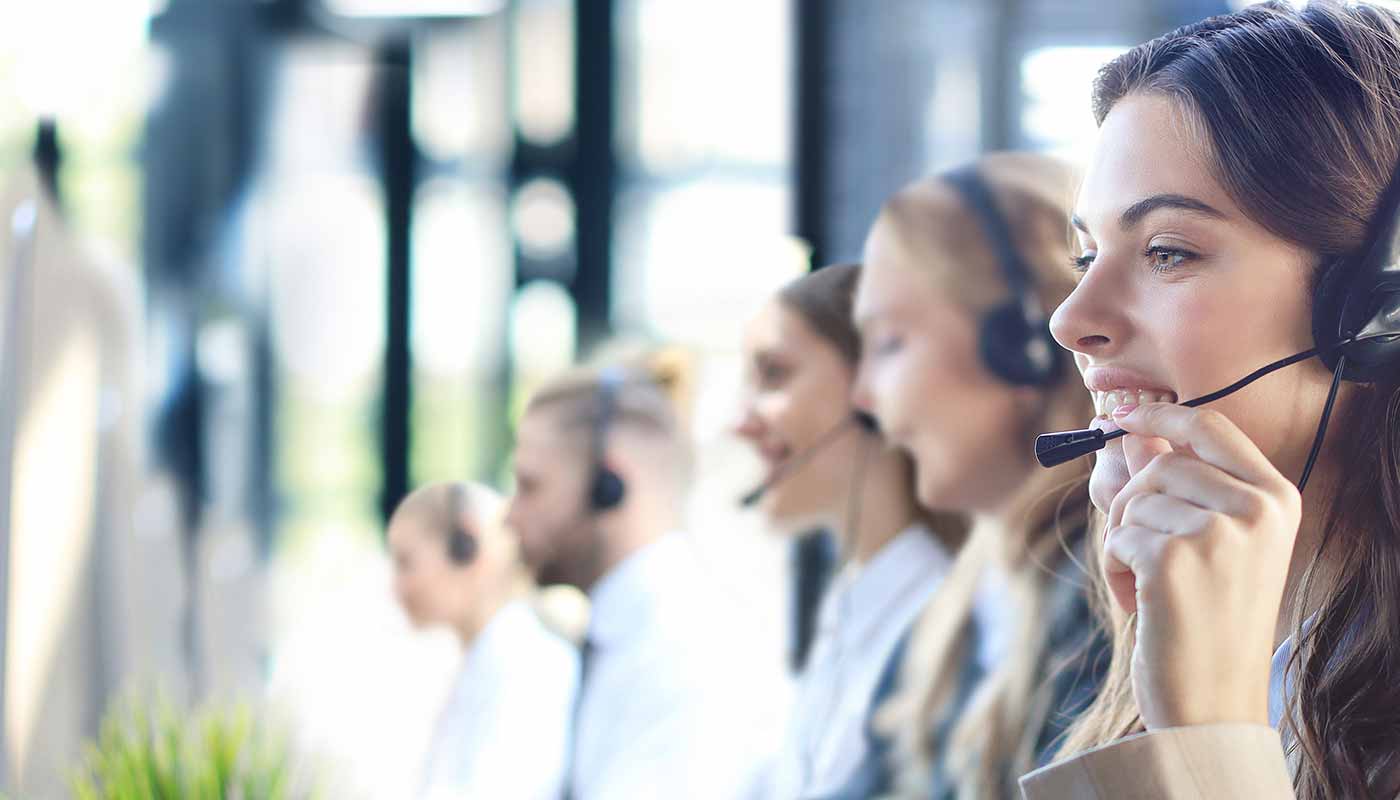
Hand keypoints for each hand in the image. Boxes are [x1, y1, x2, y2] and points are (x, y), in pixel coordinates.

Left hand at [1104, 403, 1301, 729]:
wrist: (1213, 703)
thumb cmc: (1207, 623)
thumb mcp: (1210, 545)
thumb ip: (1175, 486)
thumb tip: (1129, 431)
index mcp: (1275, 499)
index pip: (1210, 428)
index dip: (1160, 414)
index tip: (1122, 413)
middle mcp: (1256, 509)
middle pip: (1158, 465)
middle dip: (1131, 506)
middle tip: (1141, 556)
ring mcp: (1219, 532)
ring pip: (1132, 502)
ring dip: (1122, 543)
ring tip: (1151, 587)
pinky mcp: (1176, 558)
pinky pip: (1117, 537)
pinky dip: (1116, 568)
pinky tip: (1143, 603)